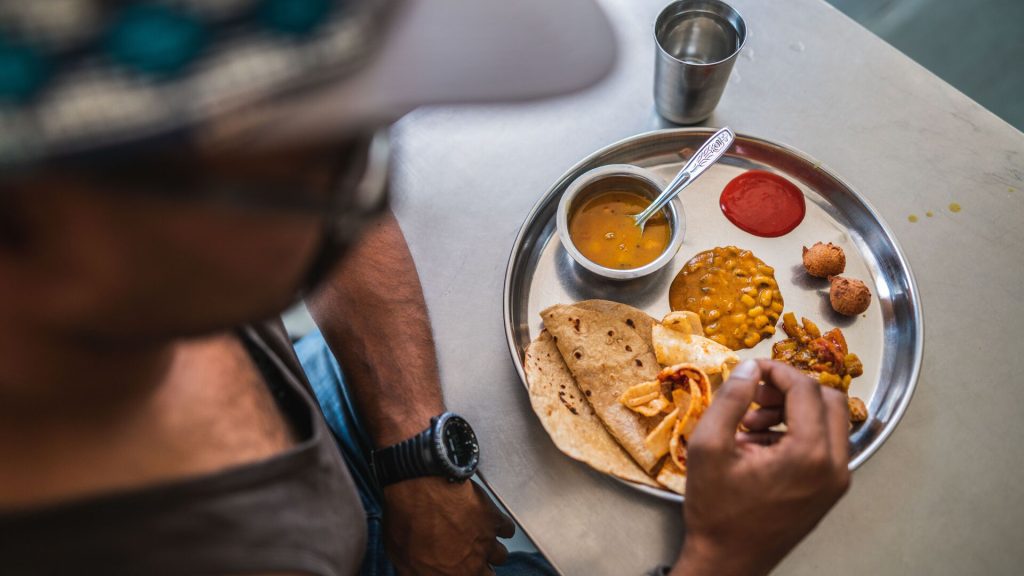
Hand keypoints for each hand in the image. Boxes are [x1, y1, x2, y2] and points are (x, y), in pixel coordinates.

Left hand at [383, 477, 515, 575]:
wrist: (420, 488)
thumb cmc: (407, 520)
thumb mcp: (400, 556)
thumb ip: (415, 570)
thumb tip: (418, 571)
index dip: (462, 574)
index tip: (458, 569)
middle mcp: (471, 565)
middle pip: (487, 575)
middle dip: (479, 567)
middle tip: (468, 555)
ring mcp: (485, 543)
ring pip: (500, 555)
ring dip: (490, 547)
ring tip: (478, 537)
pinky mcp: (493, 520)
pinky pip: (507, 529)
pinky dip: (500, 525)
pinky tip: (488, 520)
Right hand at [672, 359, 850, 575]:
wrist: (727, 562)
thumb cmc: (717, 510)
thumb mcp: (709, 447)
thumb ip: (731, 400)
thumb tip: (749, 367)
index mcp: (809, 454)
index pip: (806, 388)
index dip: (777, 371)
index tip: (751, 370)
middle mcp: (834, 466)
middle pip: (829, 400)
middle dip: (791, 390)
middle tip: (755, 398)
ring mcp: (836, 481)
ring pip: (829, 423)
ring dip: (793, 412)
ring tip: (751, 425)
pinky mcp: (829, 491)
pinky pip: (824, 446)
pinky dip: (797, 434)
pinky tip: (758, 447)